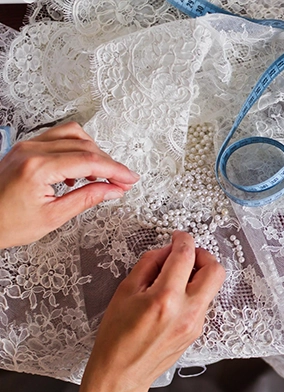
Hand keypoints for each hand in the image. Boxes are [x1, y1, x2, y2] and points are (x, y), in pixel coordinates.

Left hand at [0, 122, 139, 247]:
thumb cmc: (4, 223)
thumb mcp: (52, 217)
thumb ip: (87, 199)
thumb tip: (112, 190)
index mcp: (37, 167)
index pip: (89, 161)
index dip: (115, 170)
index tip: (130, 179)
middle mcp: (31, 150)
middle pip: (84, 145)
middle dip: (108, 163)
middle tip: (121, 181)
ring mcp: (26, 146)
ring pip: (72, 134)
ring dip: (93, 152)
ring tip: (101, 175)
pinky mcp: (25, 148)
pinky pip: (58, 138)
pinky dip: (76, 150)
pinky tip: (78, 171)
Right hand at [78, 231, 225, 391]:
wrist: (121, 374)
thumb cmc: (117, 338)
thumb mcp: (125, 291)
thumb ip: (149, 264)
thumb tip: (166, 250)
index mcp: (165, 299)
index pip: (186, 256)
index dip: (184, 239)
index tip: (179, 237)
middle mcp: (186, 311)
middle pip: (215, 270)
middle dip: (203, 255)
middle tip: (187, 254)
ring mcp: (195, 323)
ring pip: (213, 286)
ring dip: (200, 273)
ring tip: (178, 275)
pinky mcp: (197, 331)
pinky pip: (204, 301)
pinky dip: (195, 290)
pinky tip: (176, 294)